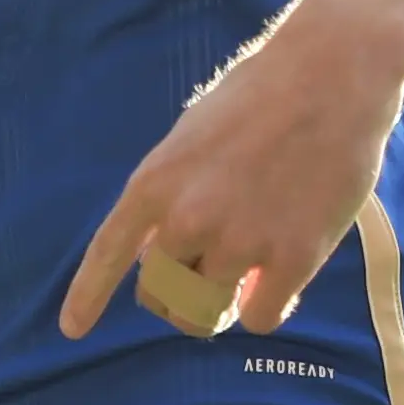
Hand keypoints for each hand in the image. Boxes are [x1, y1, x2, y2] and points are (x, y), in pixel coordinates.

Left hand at [58, 10, 403, 339]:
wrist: (331, 73)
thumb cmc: (260, 95)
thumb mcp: (191, 136)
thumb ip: (171, 191)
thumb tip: (163, 249)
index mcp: (155, 181)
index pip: (108, 252)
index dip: (87, 296)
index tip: (72, 330)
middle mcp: (187, 219)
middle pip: (160, 296)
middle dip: (176, 296)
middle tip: (203, 279)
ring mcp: (240, 241)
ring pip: (207, 315)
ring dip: (220, 307)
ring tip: (240, 283)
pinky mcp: (293, 258)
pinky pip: (260, 319)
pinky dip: (263, 308)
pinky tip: (278, 285)